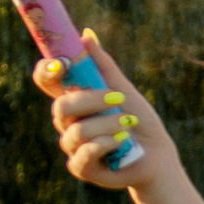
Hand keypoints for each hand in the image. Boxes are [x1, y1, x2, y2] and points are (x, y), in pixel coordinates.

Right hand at [36, 29, 172, 188]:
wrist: (157, 157)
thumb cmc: (139, 122)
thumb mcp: (123, 90)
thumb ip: (103, 66)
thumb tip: (85, 35)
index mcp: (74, 99)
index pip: (46, 80)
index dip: (47, 70)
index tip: (62, 64)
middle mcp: (67, 122)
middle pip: (61, 106)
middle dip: (90, 100)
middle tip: (118, 98)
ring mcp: (72, 146)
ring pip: (76, 131)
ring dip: (107, 124)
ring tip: (129, 124)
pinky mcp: (81, 167)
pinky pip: (84, 154)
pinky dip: (106, 143)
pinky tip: (122, 141)